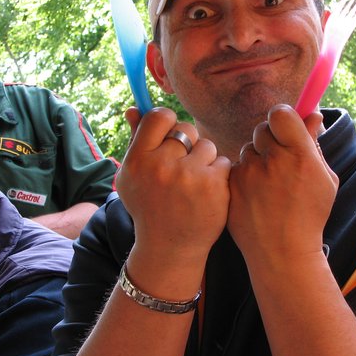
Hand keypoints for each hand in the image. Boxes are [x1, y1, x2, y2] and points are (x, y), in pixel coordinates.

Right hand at [117, 107, 231, 267]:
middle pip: (187, 130)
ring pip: (207, 146)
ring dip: (205, 160)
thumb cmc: (150, 207)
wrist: (170, 247)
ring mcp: (189, 176)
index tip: (170, 136)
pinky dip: (218, 175)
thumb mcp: (132, 177)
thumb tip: (134, 108)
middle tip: (182, 167)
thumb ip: (135, 140)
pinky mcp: (214, 186)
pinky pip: (223, 162)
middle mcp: (162, 166)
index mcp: (138, 160)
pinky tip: (207, 192)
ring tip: (194, 183)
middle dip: (188, 144)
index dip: (168, 123)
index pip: (159, 117)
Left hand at [227, 105, 337, 269]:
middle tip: (278, 160)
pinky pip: (235, 169)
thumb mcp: (324, 179)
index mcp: (299, 155)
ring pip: (247, 150)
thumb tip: (313, 115)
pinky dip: (244, 177)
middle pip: (262, 129)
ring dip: (256, 160)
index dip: (283, 119)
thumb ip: (314, 144)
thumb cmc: (309, 215)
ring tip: (268, 186)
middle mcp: (272, 160)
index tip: (285, 128)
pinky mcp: (231, 186)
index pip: (281, 114)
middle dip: (269, 140)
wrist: (282, 252)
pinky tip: (255, 196)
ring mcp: (248, 174)